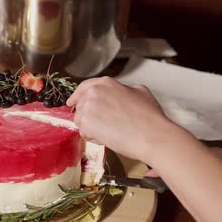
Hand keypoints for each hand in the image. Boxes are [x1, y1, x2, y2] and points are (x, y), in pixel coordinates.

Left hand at [66, 77, 185, 162]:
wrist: (150, 135)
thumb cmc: (149, 117)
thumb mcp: (140, 92)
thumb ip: (125, 89)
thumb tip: (123, 92)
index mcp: (106, 83)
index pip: (84, 87)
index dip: (77, 96)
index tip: (71, 102)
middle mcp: (93, 92)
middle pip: (81, 106)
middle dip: (89, 116)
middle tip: (102, 125)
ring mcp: (88, 108)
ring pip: (81, 120)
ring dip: (91, 128)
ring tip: (110, 132)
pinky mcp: (85, 124)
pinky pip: (83, 132)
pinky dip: (93, 138)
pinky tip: (108, 137)